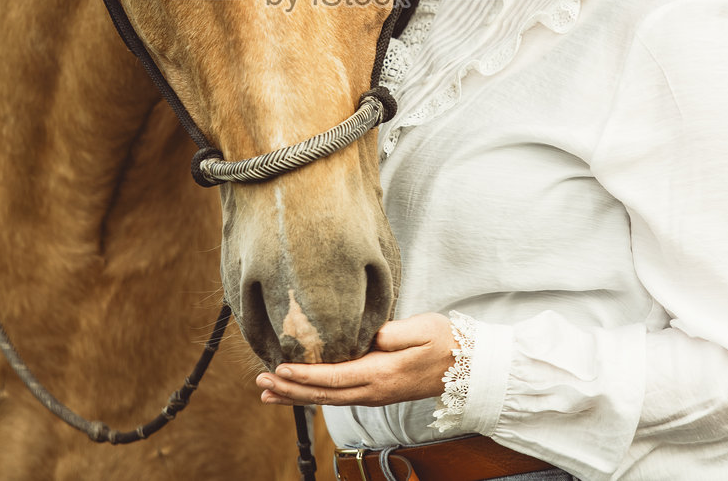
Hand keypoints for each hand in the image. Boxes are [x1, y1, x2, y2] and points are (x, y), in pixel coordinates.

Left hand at [256, 312, 454, 406]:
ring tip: (267, 392)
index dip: (305, 375)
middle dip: (290, 390)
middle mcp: (373, 390)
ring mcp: (374, 394)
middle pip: (323, 394)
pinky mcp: (375, 392)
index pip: (334, 377)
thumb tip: (373, 335)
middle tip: (260, 383)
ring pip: (327, 399)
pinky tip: (298, 391)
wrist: (467, 368)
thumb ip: (397, 332)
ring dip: (296, 396)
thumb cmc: (446, 342)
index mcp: (382, 374)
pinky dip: (313, 395)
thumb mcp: (425, 328)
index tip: (279, 369)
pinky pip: (337, 397)